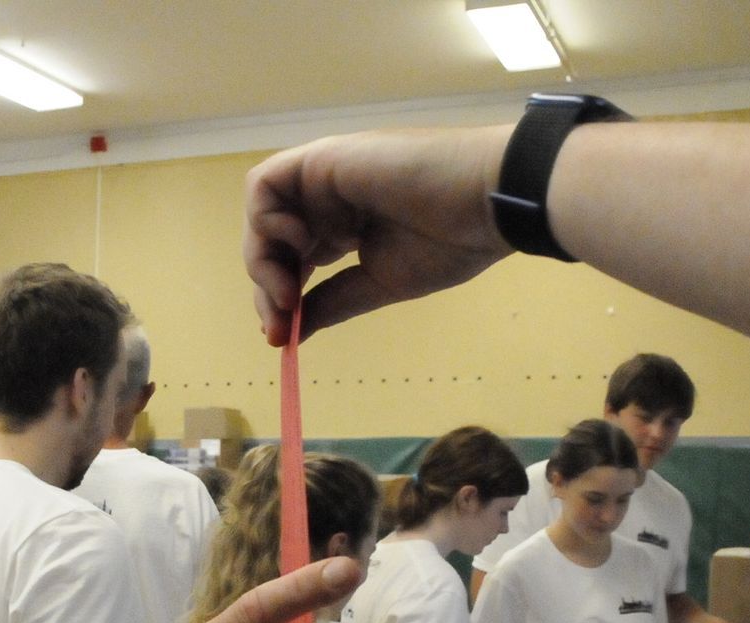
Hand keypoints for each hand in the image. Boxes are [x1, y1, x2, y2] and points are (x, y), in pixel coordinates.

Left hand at [244, 126, 513, 345]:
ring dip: (262, 260)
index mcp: (344, 225)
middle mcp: (327, 198)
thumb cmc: (449, 241)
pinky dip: (264, 220)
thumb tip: (288, 334)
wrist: (488, 203)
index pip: (292, 261)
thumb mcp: (379, 284)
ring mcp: (321, 175)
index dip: (280, 299)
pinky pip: (263, 185)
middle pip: (271, 242)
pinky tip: (298, 246)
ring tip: (288, 292)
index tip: (281, 337)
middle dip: (266, 289)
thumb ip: (331, 303)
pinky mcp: (319, 158)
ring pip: (261, 216)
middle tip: (279, 325)